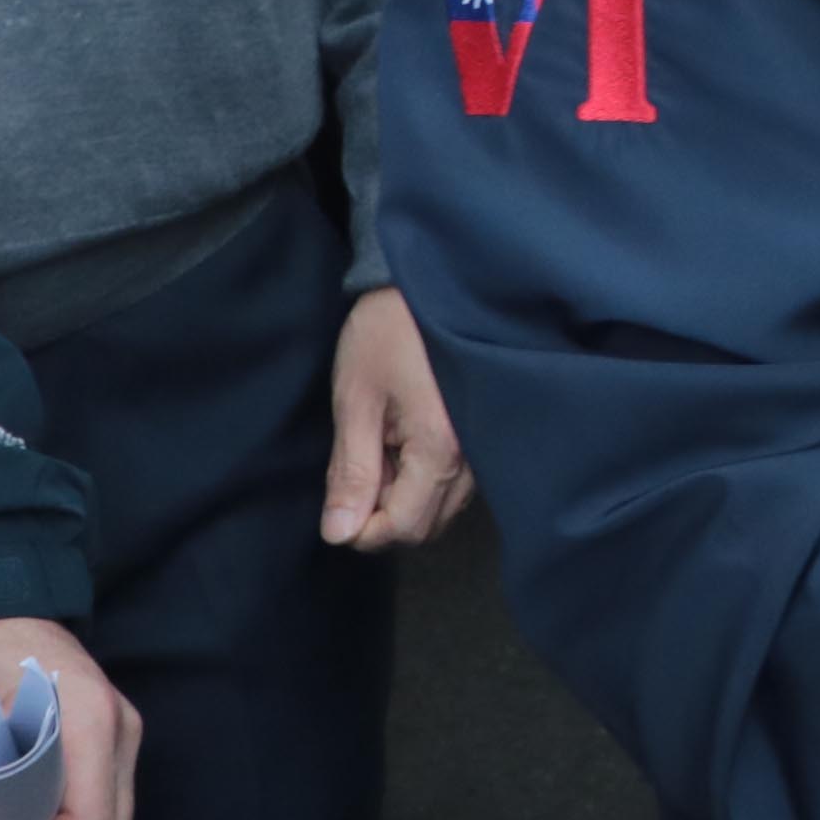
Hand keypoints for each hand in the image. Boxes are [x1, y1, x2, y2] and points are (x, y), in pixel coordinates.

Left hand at [323, 288, 469, 548]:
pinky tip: (404, 443)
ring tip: (381, 448)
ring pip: (440, 509)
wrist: (431, 286)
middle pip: (426, 526)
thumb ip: (350, 472)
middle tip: (357, 469)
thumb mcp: (356, 402)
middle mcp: (472, 458)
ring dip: (403, 497)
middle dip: (383, 516)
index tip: (337, 506)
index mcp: (440, 448)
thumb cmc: (387, 335)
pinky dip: (422, 480)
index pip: (404, 527)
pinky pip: (453, 486)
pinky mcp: (482, 440)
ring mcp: (482, 450)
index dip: (362, 531)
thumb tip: (339, 533)